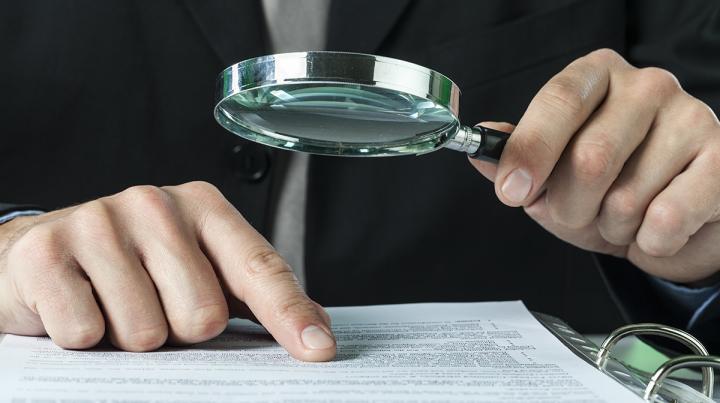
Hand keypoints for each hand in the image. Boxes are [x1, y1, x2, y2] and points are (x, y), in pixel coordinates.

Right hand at [0, 182, 334, 360]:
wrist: (41, 255)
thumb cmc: (134, 267)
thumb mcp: (200, 270)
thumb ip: (255, 295)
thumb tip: (318, 331)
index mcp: (204, 207)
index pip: (259, 268)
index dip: (290, 314)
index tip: (318, 351)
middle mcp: (156, 204)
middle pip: (203, 315)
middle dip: (180, 332)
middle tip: (154, 308)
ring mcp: (99, 221)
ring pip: (145, 332)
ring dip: (131, 338)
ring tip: (113, 306)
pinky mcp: (47, 251)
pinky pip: (85, 332)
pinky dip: (84, 337)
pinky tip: (78, 305)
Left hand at [471, 49, 719, 284]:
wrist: (673, 220)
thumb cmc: (608, 188)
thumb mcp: (551, 175)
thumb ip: (516, 159)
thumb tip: (481, 148)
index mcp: (596, 77)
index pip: (558, 100)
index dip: (531, 150)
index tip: (511, 191)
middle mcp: (646, 86)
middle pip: (590, 158)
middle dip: (570, 207)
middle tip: (578, 213)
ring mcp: (692, 118)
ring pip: (626, 198)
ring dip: (611, 228)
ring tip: (624, 216)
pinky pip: (667, 220)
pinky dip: (649, 242)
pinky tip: (657, 227)